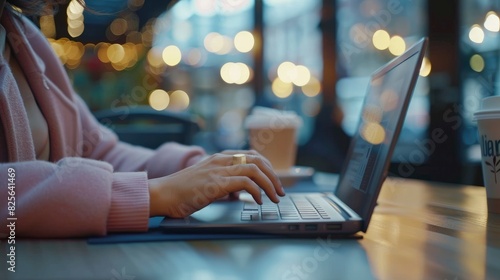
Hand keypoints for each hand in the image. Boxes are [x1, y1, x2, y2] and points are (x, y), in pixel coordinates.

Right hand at [148, 150, 284, 217]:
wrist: (162, 194)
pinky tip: (257, 201)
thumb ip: (223, 183)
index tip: (274, 181)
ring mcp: (218, 170)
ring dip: (269, 184)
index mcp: (218, 158)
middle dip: (273, 175)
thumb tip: (239, 193)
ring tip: (274, 198)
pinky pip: (245, 183)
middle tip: (280, 191)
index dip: (267, 167)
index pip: (251, 155)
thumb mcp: (206, 182)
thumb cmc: (181, 191)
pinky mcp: (216, 183)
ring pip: (255, 169)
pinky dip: (257, 192)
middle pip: (257, 160)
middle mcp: (220, 160)